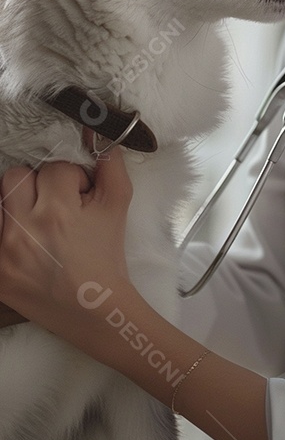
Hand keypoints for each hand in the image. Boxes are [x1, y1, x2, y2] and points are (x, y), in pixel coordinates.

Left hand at [0, 149, 132, 333]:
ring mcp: (5, 252)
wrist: (95, 308)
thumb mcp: (118, 204)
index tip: (79, 199)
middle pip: (16, 176)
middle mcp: (25, 229)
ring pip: (0, 198)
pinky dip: (8, 227)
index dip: (72, 180)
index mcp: (58, 211)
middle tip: (54, 206)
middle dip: (38, 186)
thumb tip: (96, 130)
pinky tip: (26, 239)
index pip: (55, 167)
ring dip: (17, 204)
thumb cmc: (107, 256)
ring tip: (37, 222)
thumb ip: (109, 162)